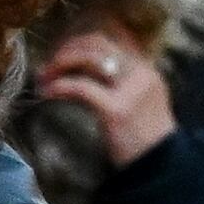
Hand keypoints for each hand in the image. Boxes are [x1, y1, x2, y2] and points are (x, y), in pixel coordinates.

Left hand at [35, 27, 178, 166]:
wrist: (160, 167)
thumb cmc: (145, 138)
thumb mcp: (139, 101)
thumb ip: (121, 82)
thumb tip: (85, 70)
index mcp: (148, 69)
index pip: (115, 36)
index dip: (84, 38)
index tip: (63, 49)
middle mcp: (142, 73)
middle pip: (98, 43)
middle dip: (67, 48)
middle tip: (48, 64)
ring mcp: (131, 90)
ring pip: (89, 58)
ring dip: (60, 63)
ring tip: (44, 77)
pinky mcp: (117, 109)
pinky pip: (80, 87)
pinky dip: (59, 86)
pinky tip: (47, 93)